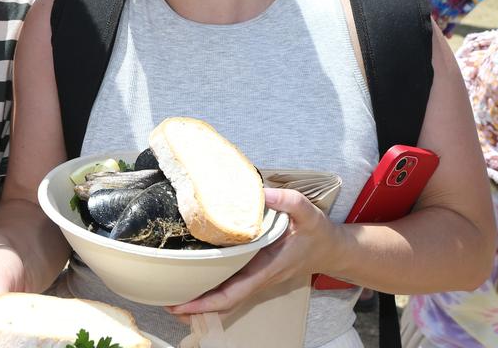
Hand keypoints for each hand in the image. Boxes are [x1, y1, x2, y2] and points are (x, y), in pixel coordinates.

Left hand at [166, 188, 338, 316]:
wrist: (333, 250)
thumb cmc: (319, 234)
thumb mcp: (308, 214)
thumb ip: (287, 201)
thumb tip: (262, 192)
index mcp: (266, 270)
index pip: (232, 294)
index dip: (205, 303)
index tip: (181, 304)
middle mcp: (258, 279)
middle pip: (222, 302)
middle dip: (194, 307)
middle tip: (164, 301)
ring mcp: (256, 278)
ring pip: (226, 297)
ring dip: (200, 300)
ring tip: (171, 295)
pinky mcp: (256, 272)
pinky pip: (231, 287)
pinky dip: (212, 290)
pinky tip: (195, 281)